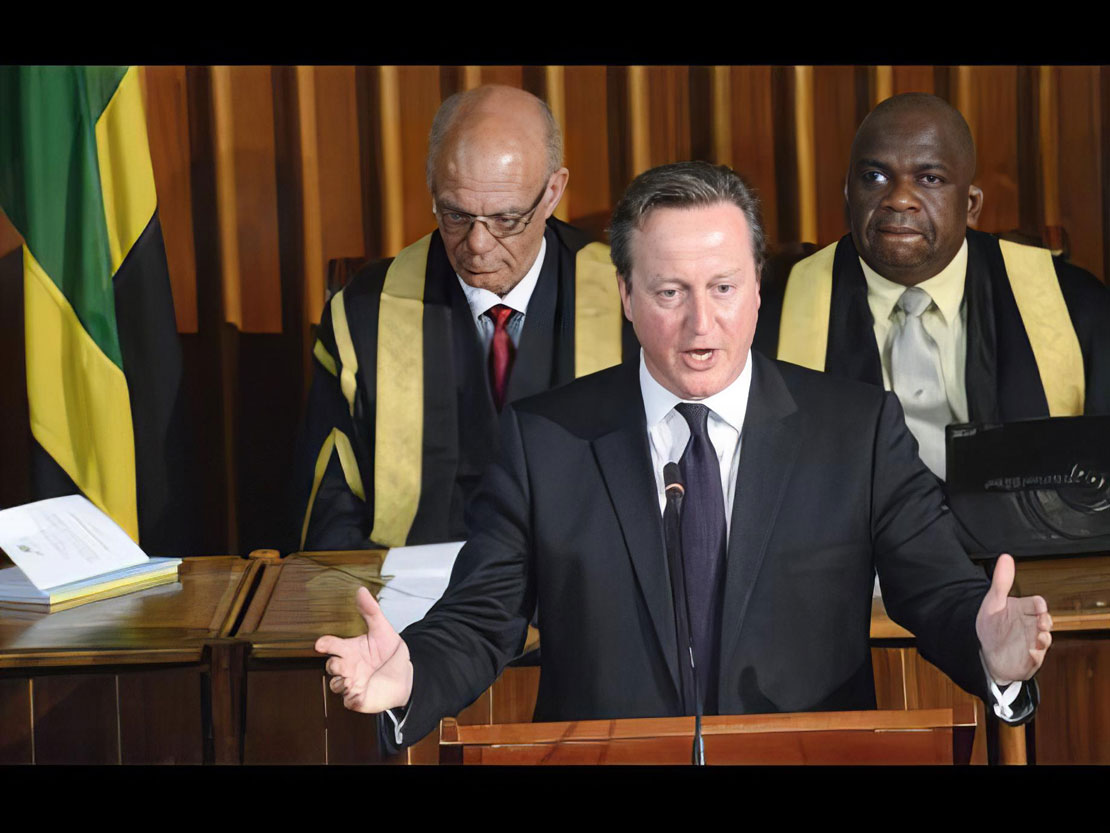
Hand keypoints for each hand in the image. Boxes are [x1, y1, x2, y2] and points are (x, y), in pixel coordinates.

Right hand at [315, 586, 413, 712]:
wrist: (407, 675)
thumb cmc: (389, 653)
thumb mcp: (382, 629)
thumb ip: (371, 611)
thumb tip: (361, 590)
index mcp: (349, 649)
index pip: (330, 645)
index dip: (324, 644)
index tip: (321, 644)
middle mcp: (347, 666)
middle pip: (331, 665)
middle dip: (333, 664)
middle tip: (341, 662)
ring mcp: (351, 683)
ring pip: (335, 685)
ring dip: (340, 681)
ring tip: (350, 678)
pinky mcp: (358, 699)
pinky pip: (348, 700)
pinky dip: (351, 696)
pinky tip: (358, 690)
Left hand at [976, 554, 1052, 683]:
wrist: (987, 654)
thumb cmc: (992, 626)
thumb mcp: (993, 602)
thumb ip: (1001, 582)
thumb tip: (1006, 557)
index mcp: (1024, 610)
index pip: (1037, 603)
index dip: (1039, 604)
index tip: (1039, 606)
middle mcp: (1031, 625)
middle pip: (1046, 620)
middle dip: (1046, 621)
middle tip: (1042, 623)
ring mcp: (1033, 642)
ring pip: (1045, 640)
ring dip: (1044, 639)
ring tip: (1039, 637)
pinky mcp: (1030, 659)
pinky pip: (1036, 659)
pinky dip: (1035, 656)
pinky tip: (1030, 653)